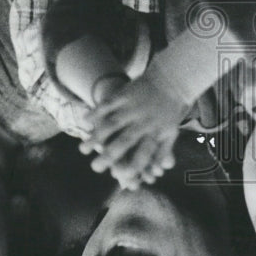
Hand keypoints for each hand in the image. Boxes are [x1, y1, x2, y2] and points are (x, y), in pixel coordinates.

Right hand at [80, 74, 187, 188]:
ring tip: (83, 150)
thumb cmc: (170, 110)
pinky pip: (108, 104)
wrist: (172, 79)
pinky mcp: (125, 94)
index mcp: (156, 133)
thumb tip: (159, 171)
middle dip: (109, 156)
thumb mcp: (171, 132)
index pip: (144, 153)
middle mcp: (144, 121)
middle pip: (125, 141)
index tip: (121, 176)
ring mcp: (133, 107)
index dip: (133, 165)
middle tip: (95, 168)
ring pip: (112, 124)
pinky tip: (85, 121)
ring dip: (97, 137)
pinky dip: (96, 112)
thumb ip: (163, 152)